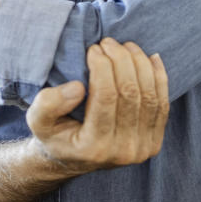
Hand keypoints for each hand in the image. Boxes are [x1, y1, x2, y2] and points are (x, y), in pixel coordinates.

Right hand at [25, 38, 168, 174]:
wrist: (72, 159)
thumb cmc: (54, 134)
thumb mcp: (37, 121)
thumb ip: (48, 104)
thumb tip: (78, 87)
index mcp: (93, 147)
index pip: (105, 96)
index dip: (102, 66)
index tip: (93, 49)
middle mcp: (123, 151)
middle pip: (131, 93)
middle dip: (121, 60)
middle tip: (108, 42)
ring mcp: (142, 148)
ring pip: (150, 96)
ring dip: (140, 64)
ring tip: (125, 46)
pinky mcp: (154, 142)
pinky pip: (163, 105)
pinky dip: (159, 78)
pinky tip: (150, 58)